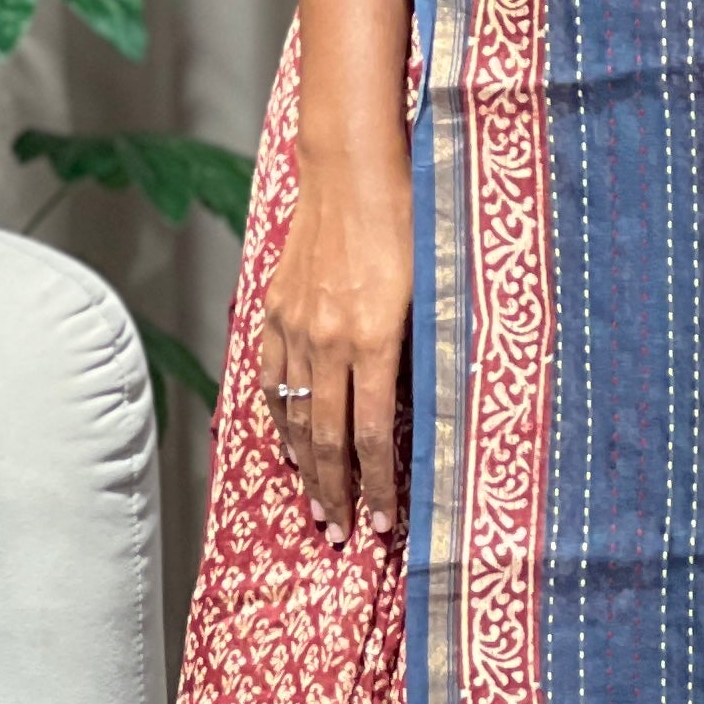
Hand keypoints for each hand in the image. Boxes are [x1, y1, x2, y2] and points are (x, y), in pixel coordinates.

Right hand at [258, 144, 410, 535]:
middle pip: (328, 438)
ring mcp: (294, 326)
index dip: (376, 485)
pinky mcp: (275, 309)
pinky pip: (271, 379)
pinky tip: (287, 442)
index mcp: (372, 339)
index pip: (372, 435)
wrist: (352, 169)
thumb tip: (422, 410)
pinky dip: (278, 418)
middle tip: (340, 534)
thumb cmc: (408, 220)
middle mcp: (326, 341)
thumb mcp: (433, 289)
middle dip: (336, 493)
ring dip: (306, 466)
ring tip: (314, 504)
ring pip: (295, 415)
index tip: (382, 521)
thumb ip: (421, 351)